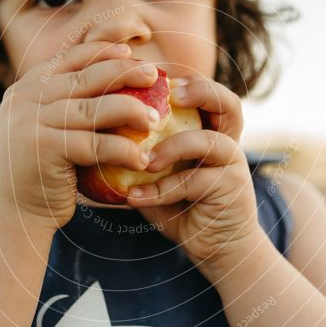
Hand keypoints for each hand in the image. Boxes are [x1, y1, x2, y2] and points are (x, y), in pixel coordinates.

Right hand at [0, 41, 158, 231]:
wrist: (15, 213)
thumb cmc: (45, 171)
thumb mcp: (50, 127)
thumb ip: (68, 102)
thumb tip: (118, 72)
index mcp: (26, 87)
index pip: (70, 57)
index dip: (104, 49)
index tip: (133, 51)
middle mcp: (24, 98)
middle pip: (86, 76)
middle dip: (125, 71)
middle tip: (155, 75)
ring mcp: (31, 122)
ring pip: (94, 108)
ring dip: (131, 110)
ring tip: (154, 120)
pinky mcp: (43, 149)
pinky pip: (96, 145)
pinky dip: (124, 150)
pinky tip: (142, 160)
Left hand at [125, 74, 264, 276]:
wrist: (218, 250)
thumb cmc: (183, 209)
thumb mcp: (159, 178)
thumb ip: (139, 157)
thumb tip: (91, 139)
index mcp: (212, 132)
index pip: (208, 93)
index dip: (187, 79)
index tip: (154, 75)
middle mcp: (228, 143)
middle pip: (228, 103)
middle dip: (200, 91)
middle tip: (170, 94)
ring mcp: (234, 167)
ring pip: (209, 142)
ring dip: (173, 147)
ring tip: (144, 160)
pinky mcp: (232, 192)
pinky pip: (194, 183)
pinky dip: (161, 191)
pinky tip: (135, 198)